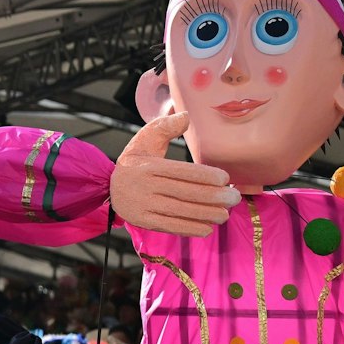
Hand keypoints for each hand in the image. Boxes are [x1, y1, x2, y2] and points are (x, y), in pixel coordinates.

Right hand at [108, 112, 239, 236]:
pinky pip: (171, 227)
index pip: (182, 172)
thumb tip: (186, 116)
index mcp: (149, 166)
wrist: (108, 187)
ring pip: (181, 212)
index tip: (225, 179)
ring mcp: (143, 206)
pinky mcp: (143, 222)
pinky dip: (191, 228)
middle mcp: (145, 187)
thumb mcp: (145, 139)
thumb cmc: (136, 161)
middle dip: (215, 197)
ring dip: (207, 214)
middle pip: (186, 193)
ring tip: (225, 214)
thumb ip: (165, 127)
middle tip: (235, 197)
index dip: (206, 176)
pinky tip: (208, 227)